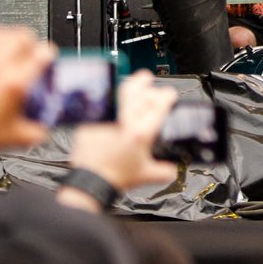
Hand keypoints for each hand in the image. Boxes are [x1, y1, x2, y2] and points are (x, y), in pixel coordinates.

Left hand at [0, 26, 56, 150]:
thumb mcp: (13, 137)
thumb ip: (35, 130)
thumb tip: (42, 128)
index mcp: (14, 82)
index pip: (43, 55)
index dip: (49, 56)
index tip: (46, 60)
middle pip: (22, 37)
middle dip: (29, 44)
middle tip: (28, 54)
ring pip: (1, 33)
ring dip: (7, 41)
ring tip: (7, 52)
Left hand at [64, 72, 178, 203]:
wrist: (90, 182)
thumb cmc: (115, 178)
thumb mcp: (147, 174)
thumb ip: (164, 170)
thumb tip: (173, 169)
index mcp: (142, 132)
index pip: (160, 103)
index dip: (168, 95)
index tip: (169, 95)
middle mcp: (126, 121)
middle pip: (141, 91)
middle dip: (149, 84)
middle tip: (150, 81)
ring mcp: (109, 119)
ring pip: (122, 92)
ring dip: (132, 84)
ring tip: (135, 81)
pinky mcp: (92, 122)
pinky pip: (105, 104)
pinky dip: (112, 100)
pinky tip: (115, 101)